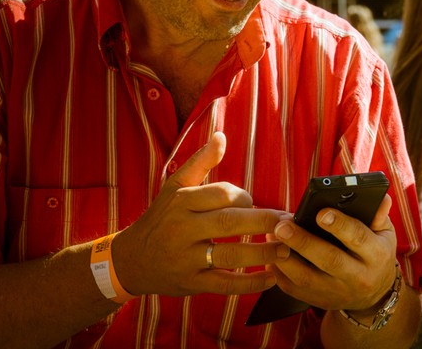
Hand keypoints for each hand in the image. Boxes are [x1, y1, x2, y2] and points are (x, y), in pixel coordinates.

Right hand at [111, 131, 290, 296]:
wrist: (131, 260)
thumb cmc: (162, 217)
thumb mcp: (175, 186)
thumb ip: (201, 161)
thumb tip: (221, 135)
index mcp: (182, 201)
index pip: (221, 194)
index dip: (244, 197)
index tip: (254, 203)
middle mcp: (183, 229)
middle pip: (229, 223)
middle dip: (264, 223)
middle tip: (290, 223)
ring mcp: (187, 259)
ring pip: (230, 256)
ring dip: (263, 254)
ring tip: (288, 250)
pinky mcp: (191, 283)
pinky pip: (225, 285)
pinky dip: (250, 284)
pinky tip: (272, 278)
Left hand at [269, 193, 397, 312]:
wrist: (372, 296)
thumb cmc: (375, 254)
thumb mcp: (385, 234)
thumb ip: (379, 215)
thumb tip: (380, 197)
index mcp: (376, 255)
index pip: (358, 238)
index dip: (340, 225)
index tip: (321, 212)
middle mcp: (357, 276)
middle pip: (329, 259)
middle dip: (303, 241)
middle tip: (282, 225)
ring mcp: (336, 291)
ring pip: (306, 277)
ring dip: (285, 256)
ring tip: (272, 235)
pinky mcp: (318, 300)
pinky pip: (293, 289)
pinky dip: (279, 272)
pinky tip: (271, 253)